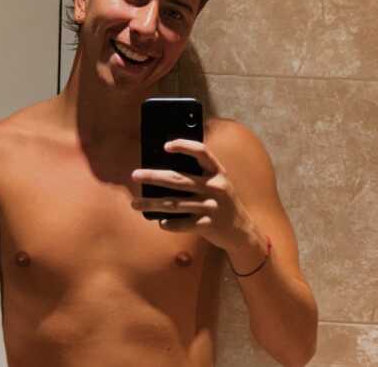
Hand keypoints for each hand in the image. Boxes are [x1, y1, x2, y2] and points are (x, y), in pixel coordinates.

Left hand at [131, 139, 253, 251]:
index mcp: (217, 172)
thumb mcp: (218, 183)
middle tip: (134, 175)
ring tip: (135, 203)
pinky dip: (169, 223)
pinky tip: (159, 222)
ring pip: (174, 204)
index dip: (184, 146)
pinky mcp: (207, 225)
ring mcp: (211, 207)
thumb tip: (164, 170)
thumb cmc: (223, 203)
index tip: (165, 146)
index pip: (201, 152)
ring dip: (151, 204)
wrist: (243, 231)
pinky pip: (182, 223)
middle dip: (153, 177)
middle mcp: (215, 187)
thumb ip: (200, 175)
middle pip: (178, 179)